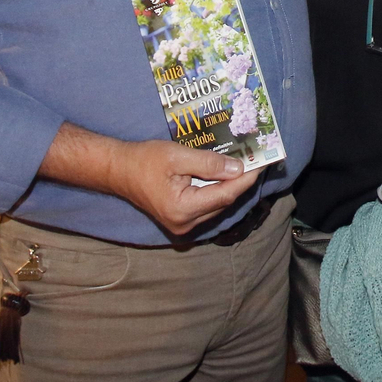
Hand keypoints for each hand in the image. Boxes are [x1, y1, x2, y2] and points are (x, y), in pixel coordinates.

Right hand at [107, 139, 258, 234]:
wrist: (118, 170)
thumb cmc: (144, 160)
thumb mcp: (178, 156)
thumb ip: (209, 163)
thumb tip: (238, 168)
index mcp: (183, 209)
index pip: (226, 194)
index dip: (247, 178)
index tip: (263, 162)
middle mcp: (185, 223)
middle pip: (224, 201)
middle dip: (241, 181)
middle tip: (257, 160)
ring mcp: (182, 225)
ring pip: (217, 204)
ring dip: (230, 185)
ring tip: (245, 165)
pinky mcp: (181, 220)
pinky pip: (207, 205)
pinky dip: (217, 190)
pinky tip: (226, 175)